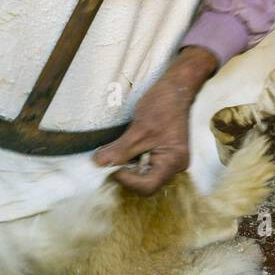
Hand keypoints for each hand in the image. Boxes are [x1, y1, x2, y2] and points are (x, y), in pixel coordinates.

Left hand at [94, 46, 218, 194]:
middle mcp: (174, 166)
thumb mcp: (139, 129)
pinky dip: (132, 159)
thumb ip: (120, 150)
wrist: (176, 88)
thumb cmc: (162, 106)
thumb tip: (98, 164)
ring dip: (127, 165)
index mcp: (173, 162)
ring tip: (117, 151)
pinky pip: (145, 164)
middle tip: (110, 159)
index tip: (111, 166)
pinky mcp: (163, 154)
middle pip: (145, 183)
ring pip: (143, 174)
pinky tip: (125, 147)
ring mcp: (169, 160)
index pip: (147, 186)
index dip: (126, 179)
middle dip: (126, 172)